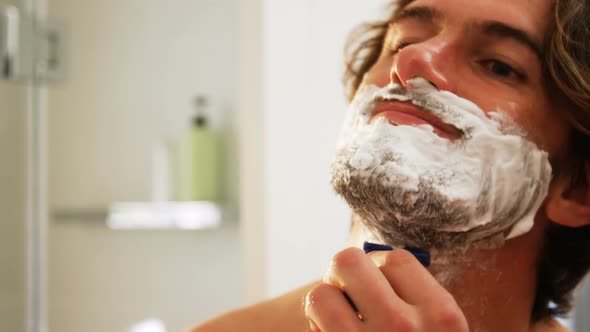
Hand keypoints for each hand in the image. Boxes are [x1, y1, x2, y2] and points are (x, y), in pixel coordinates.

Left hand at [304, 247, 468, 331]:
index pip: (395, 258)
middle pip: (349, 261)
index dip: (377, 267)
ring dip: (326, 303)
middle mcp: (404, 326)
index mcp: (442, 316)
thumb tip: (373, 259)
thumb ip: (419, 298)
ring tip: (338, 320)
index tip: (375, 284)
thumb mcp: (441, 331)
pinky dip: (316, 324)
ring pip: (322, 291)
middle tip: (347, 293)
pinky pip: (313, 318)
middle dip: (344, 274)